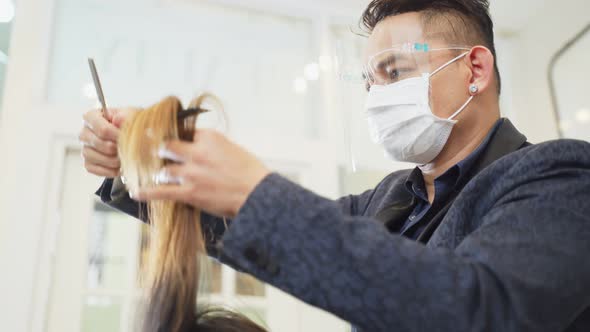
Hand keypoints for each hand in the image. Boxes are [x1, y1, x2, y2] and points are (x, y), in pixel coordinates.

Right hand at [79, 108, 138, 176]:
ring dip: (117, 160)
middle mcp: (84, 133)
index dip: (117, 136)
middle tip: (129, 147)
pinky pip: (98, 170)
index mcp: (91, 117)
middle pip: (102, 145)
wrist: (129, 136)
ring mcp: (85, 149)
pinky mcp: (88, 163)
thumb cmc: (128, 123)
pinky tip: (120, 166)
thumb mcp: (130, 115)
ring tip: (126, 156)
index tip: (128, 137)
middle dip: (118, 148)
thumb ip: (126, 115)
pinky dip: (112, 170)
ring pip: (101, 158)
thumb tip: (119, 119)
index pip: (103, 130)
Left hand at [133, 129, 270, 217]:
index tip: (172, 142)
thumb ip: (213, 147)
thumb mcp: (233, 149)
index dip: (177, 139)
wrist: (259, 195)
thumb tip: (200, 148)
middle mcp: (197, 152)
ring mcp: (191, 173)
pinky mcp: (190, 193)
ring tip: (154, 175)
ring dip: (159, 173)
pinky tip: (136, 190)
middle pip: (166, 146)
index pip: (183, 132)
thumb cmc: (252, 174)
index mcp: (210, 138)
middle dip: (161, 152)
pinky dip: (146, 192)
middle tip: (157, 155)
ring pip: (163, 169)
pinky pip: (161, 191)